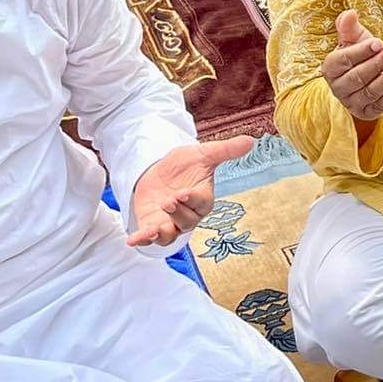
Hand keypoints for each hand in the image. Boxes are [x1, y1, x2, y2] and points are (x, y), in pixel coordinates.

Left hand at [124, 135, 253, 247]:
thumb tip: (250, 141)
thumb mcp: (203, 154)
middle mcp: (188, 215)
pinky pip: (149, 238)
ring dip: (160, 234)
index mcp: (202, 199)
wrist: (162, 170)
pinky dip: (141, 240)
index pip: (201, 203)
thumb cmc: (186, 165)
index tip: (182, 193)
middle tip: (167, 201)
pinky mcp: (152, 225)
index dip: (192, 199)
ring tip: (150, 230)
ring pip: (169, 236)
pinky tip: (132, 240)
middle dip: (177, 213)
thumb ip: (226, 150)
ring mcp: (170, 223)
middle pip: (186, 222)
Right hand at [323, 9, 382, 121]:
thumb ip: (349, 27)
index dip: (361, 51)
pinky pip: (376, 108)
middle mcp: (338, 87)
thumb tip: (350, 13)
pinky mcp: (365, 113)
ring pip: (367, 93)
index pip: (343, 60)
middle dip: (375, 65)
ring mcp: (351, 102)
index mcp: (331, 67)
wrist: (366, 78)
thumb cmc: (359, 55)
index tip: (378, 42)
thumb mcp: (354, 39)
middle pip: (356, 77)